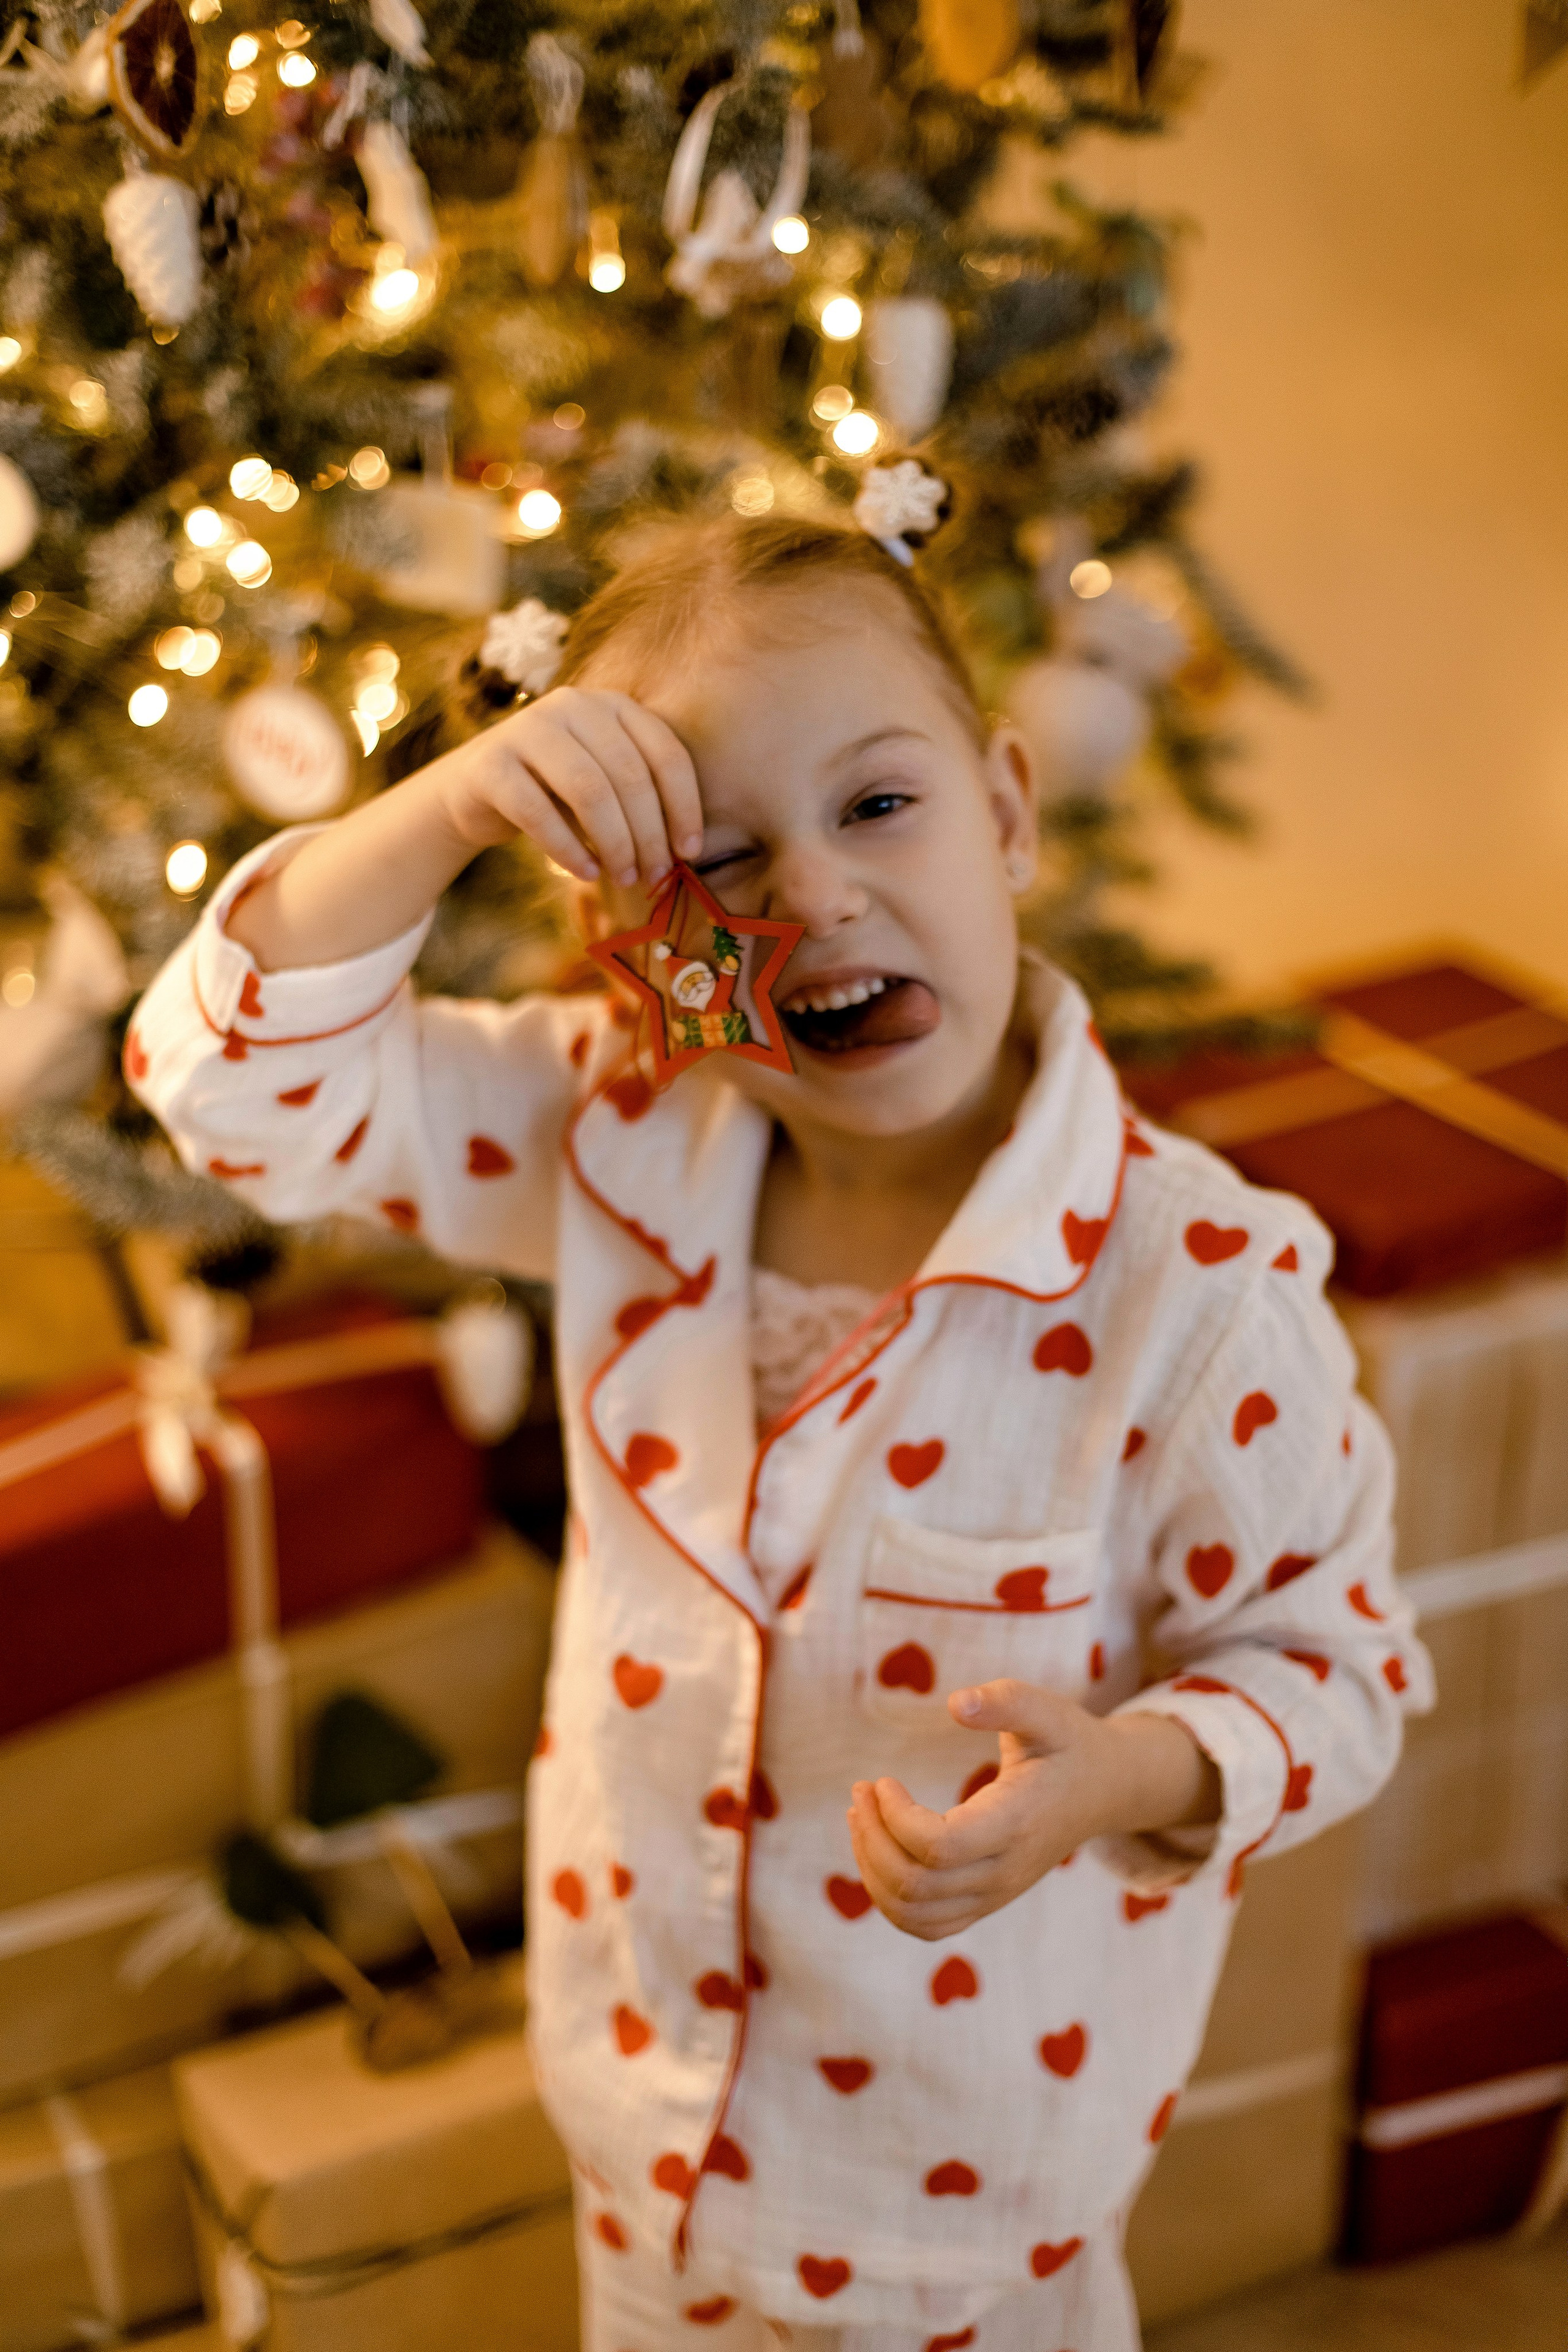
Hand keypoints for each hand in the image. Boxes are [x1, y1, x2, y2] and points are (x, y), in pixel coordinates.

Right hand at [434, 685, 703, 886]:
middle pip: (629, 775)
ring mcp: (527, 728)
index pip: (665, 753)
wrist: (476, 790)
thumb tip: (685, 851)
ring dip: (615, 843)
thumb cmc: (555, 791)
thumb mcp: (605, 782)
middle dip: (649, 834)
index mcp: (611, 705)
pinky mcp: (491, 763)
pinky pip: (537, 811)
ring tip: (623, 878)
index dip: (684, 806)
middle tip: (654, 875)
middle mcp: (572, 705)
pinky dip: (568, 848)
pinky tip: (586, 873)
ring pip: (589, 790)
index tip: (689, 853)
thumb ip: (641, 798)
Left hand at [847, 1680, 1221, 1941]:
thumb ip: (1005, 1701)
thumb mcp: (1046, 1712)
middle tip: (861, 1792)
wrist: (1105, 1790)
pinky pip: (925, 1924)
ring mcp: (995, 1894)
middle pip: (916, 1886)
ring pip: (914, 1914)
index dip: (896, 1818)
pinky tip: (877, 1849)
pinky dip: (889, 1898)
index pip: (938, 1847)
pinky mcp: (986, 1901)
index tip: (882, 1779)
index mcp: (1016, 1825)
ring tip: (861, 1818)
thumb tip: (955, 1703)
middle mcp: (1005, 1871)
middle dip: (872, 1840)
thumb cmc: (1068, 1744)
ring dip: (873, 1870)